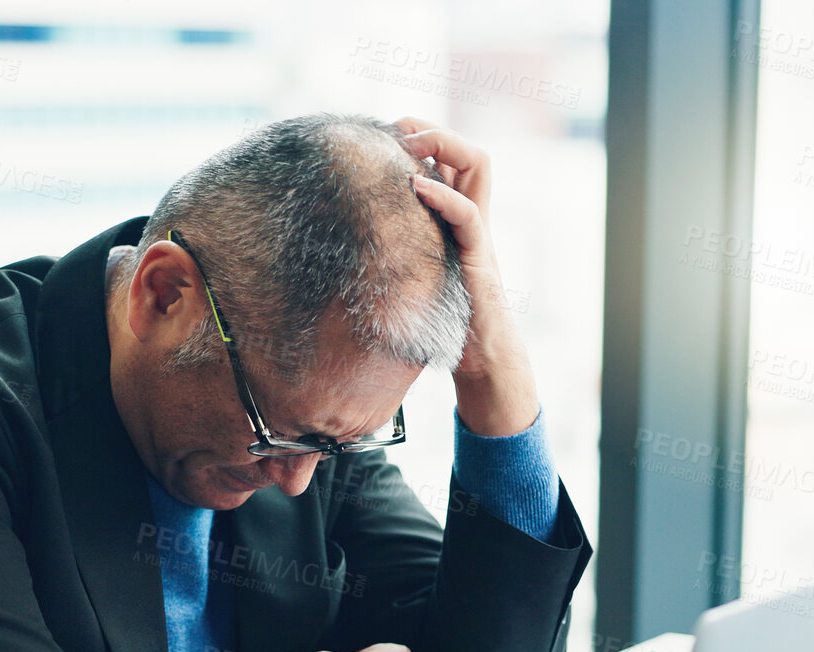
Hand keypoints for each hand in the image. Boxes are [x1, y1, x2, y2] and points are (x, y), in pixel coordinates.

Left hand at [396, 116, 539, 438]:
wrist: (479, 359)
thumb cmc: (442, 323)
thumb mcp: (411, 278)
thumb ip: (394, 254)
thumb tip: (334, 251)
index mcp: (455, 221)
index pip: (452, 162)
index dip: (424, 140)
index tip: (385, 138)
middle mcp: (471, 219)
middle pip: (470, 153)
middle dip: (435, 131)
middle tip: (399, 130)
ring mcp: (477, 235)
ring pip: (479, 166)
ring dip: (444, 145)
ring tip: (409, 143)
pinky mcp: (479, 257)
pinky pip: (470, 214)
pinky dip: (444, 195)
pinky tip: (416, 187)